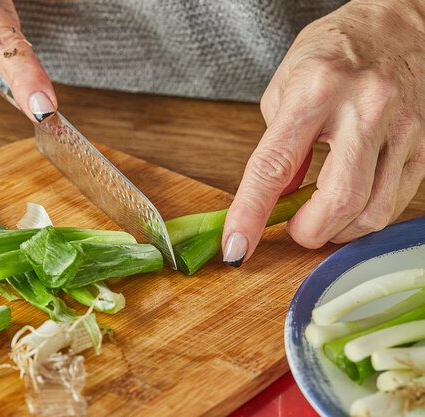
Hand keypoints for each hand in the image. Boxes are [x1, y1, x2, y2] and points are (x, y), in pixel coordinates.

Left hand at [222, 0, 424, 265]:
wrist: (400, 22)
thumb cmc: (335, 50)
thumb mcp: (284, 87)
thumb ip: (278, 146)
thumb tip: (280, 198)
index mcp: (315, 91)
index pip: (274, 167)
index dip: (250, 214)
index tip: (236, 246)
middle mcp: (364, 109)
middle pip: (337, 201)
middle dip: (308, 232)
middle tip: (295, 228)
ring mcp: (402, 127)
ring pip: (373, 211)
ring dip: (339, 229)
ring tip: (323, 215)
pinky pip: (397, 201)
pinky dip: (366, 214)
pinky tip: (352, 201)